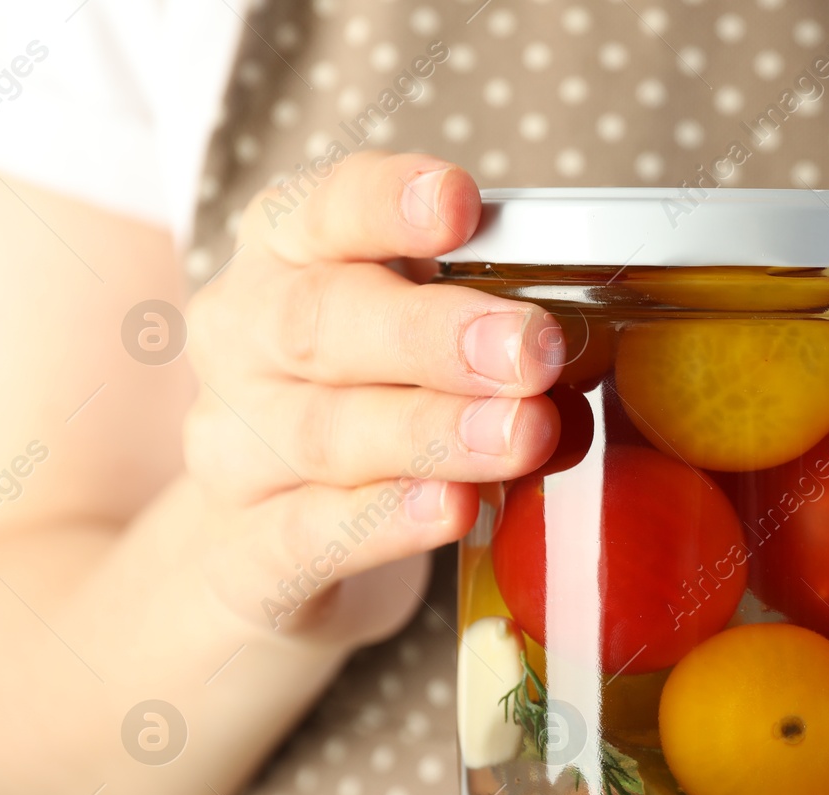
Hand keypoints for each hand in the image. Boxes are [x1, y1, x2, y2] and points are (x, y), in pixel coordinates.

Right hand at [183, 151, 563, 643]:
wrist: (270, 552)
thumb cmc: (371, 409)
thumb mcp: (420, 343)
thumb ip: (487, 329)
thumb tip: (596, 342)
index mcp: (286, 258)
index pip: (321, 209)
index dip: (386, 203)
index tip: (460, 203)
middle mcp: (242, 342)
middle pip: (321, 324)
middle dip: (434, 337)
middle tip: (530, 352)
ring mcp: (232, 452)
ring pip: (325, 435)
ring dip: (433, 434)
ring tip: (523, 437)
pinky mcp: (246, 557)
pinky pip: (305, 536)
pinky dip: (382, 523)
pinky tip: (449, 510)